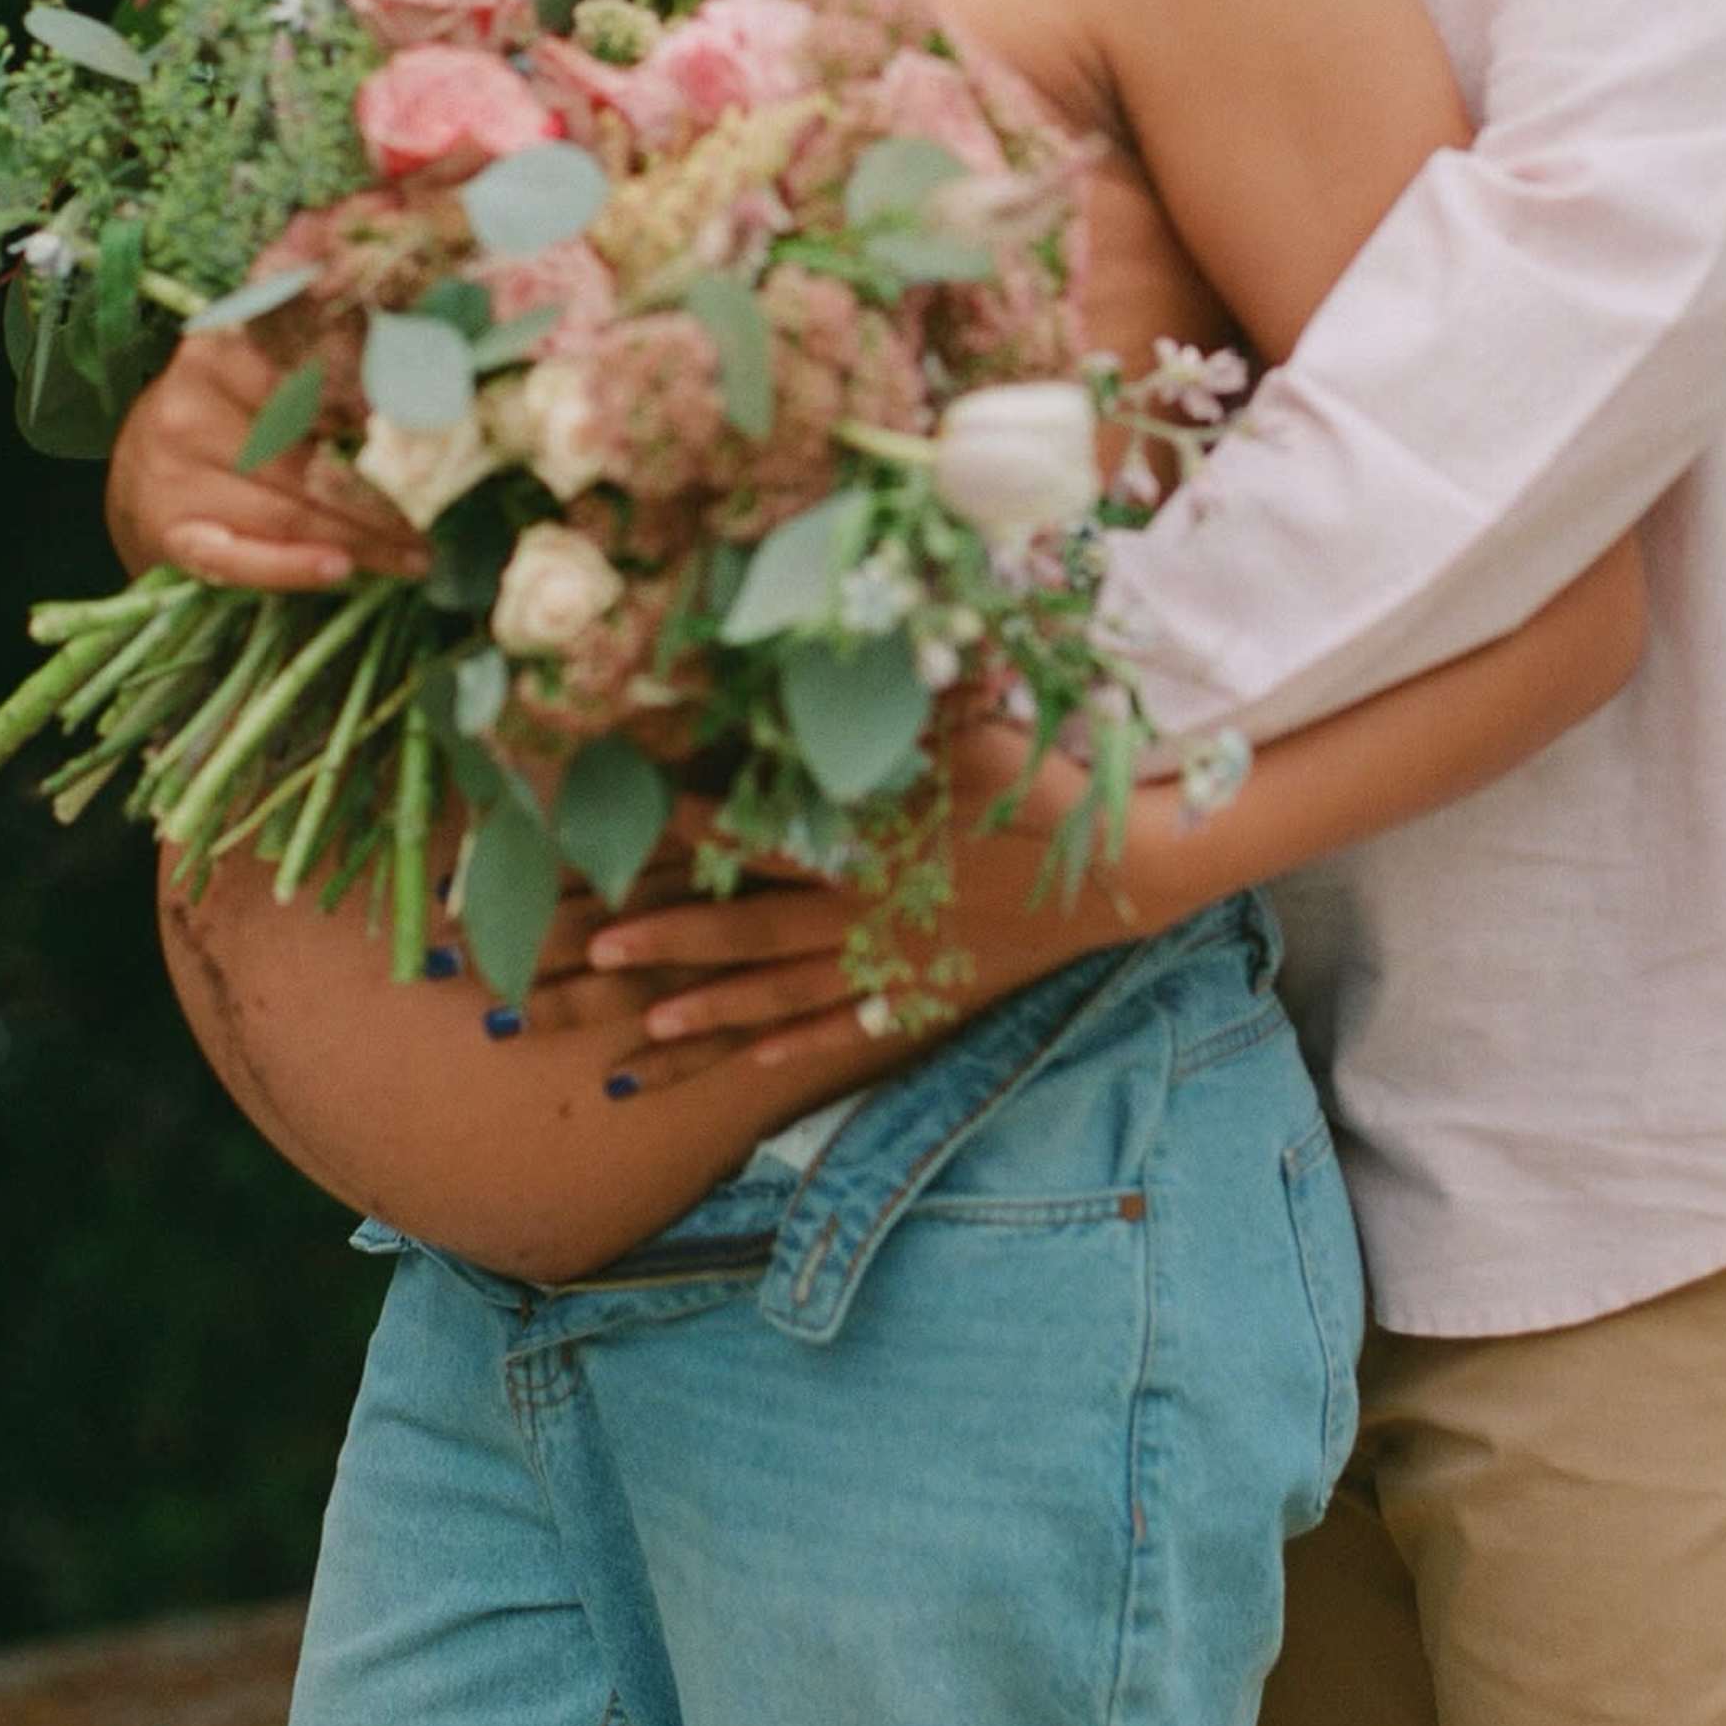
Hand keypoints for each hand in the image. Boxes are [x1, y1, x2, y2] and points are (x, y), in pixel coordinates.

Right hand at [104, 320, 421, 592]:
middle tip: (438, 512)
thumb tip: (374, 255)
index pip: (306, 368)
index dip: (372, 390)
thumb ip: (309, 320)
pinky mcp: (172, 534)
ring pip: (289, 508)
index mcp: (220, 350)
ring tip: (416, 554)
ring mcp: (174, 475)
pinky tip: (340, 571)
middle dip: (382, 489)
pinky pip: (242, 557)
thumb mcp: (258, 363)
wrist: (138, 484)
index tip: (431, 408)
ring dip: (362, 538)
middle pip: (309, 451)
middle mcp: (190, 407)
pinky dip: (293, 567)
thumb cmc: (223, 418)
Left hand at [576, 719, 1157, 1099]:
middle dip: (674, 939)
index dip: (698, 832)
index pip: (767, 838)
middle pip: (755, 929)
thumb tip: (845, 659)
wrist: (1124, 871)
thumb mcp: (972, 734)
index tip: (635, 825)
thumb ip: (902, 710)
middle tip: (600, 950)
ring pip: (787, 993)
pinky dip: (797, 1047)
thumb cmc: (1045, 790)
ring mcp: (895, 964)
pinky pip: (847, 1029)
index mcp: (875, 845)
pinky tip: (752, 1066)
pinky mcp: (923, 997)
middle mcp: (871, 913)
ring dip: (716, 1010)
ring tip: (648, 1030)